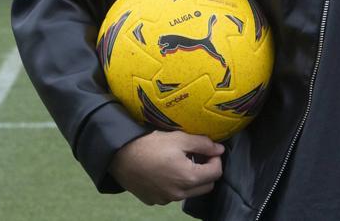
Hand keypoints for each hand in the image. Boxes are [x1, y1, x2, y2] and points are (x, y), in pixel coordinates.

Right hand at [110, 130, 224, 204]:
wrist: (120, 156)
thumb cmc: (150, 145)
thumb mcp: (179, 138)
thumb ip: (203, 144)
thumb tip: (219, 149)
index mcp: (188, 178)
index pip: (216, 173)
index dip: (216, 159)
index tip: (209, 150)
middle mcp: (179, 193)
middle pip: (206, 185)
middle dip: (206, 171)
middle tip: (197, 156)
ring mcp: (166, 199)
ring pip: (189, 192)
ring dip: (190, 179)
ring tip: (180, 162)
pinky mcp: (154, 200)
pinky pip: (172, 194)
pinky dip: (175, 185)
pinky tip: (165, 171)